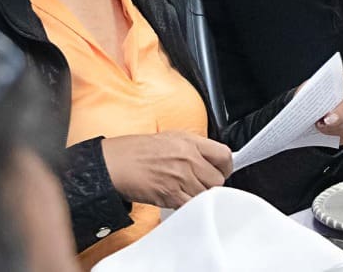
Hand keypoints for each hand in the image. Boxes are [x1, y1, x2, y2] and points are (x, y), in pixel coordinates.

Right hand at [101, 131, 232, 208]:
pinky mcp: (170, 195)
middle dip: (212, 184)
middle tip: (201, 183)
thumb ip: (194, 147)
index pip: (224, 155)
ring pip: (206, 194)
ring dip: (200, 196)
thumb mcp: (172, 138)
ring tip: (186, 190)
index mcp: (190, 142)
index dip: (226, 166)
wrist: (116, 164)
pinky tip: (179, 198)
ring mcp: (180, 178)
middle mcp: (188, 159)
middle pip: (218, 179)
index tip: (221, 171)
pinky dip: (188, 205)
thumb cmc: (138, 151)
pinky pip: (191, 205)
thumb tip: (211, 159)